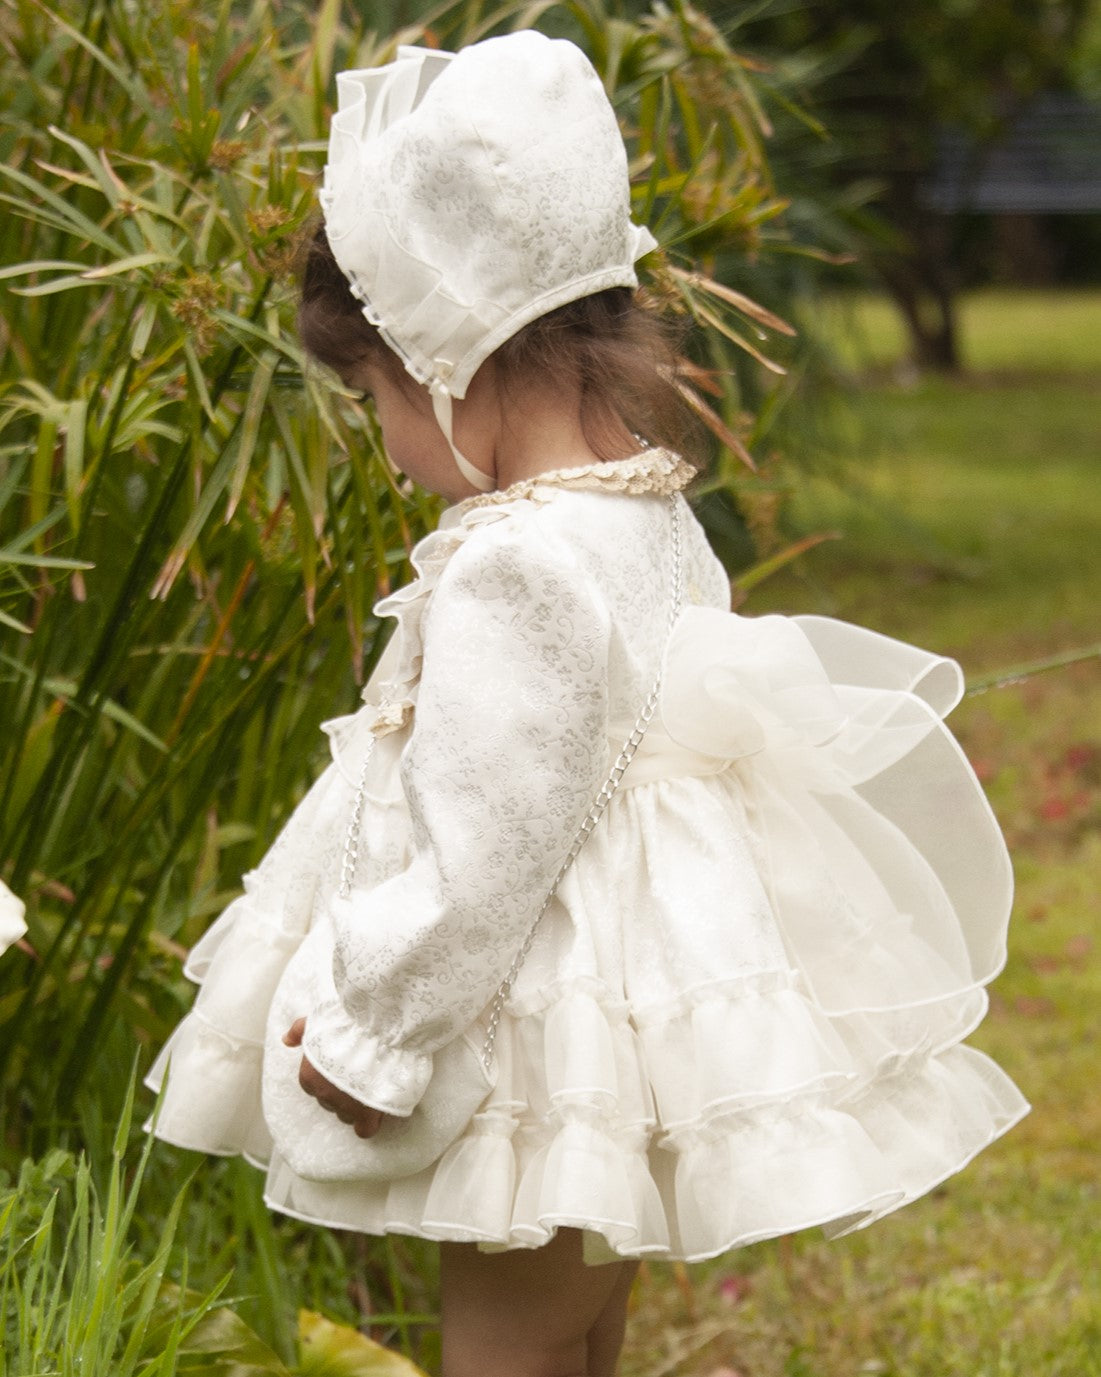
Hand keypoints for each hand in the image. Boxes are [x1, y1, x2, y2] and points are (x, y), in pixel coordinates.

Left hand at [283, 1018, 388, 1138]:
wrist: (376, 1029)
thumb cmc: (346, 1023)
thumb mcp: (317, 1021)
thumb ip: (299, 1031)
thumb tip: (286, 1040)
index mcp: (308, 1077)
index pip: (316, 1089)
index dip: (332, 1080)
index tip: (346, 1069)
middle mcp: (323, 1095)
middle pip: (332, 1103)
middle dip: (344, 1093)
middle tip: (361, 1075)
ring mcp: (344, 1106)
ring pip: (348, 1115)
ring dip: (358, 1105)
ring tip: (373, 1087)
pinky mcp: (366, 1114)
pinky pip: (365, 1129)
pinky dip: (371, 1122)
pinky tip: (377, 1109)